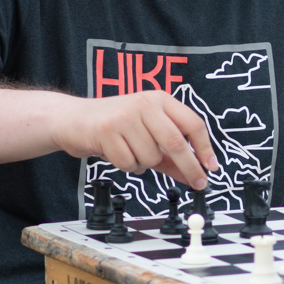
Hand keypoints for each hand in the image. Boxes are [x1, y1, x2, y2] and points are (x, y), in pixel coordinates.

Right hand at [52, 90, 218, 190]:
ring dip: (145, 165)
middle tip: (199, 183)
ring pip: (151, 157)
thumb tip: (196, 175)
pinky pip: (129, 163)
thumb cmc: (114, 127)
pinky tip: (116, 153)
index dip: (205, 147)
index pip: (192, 123)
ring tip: (130, 152)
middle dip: (190, 167)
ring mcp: (125, 116)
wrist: (72, 119)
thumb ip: (171, 155)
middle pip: (176, 142)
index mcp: (160, 100)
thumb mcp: (148, 134)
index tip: (212, 167)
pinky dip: (128, 166)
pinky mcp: (106, 131)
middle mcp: (145, 103)